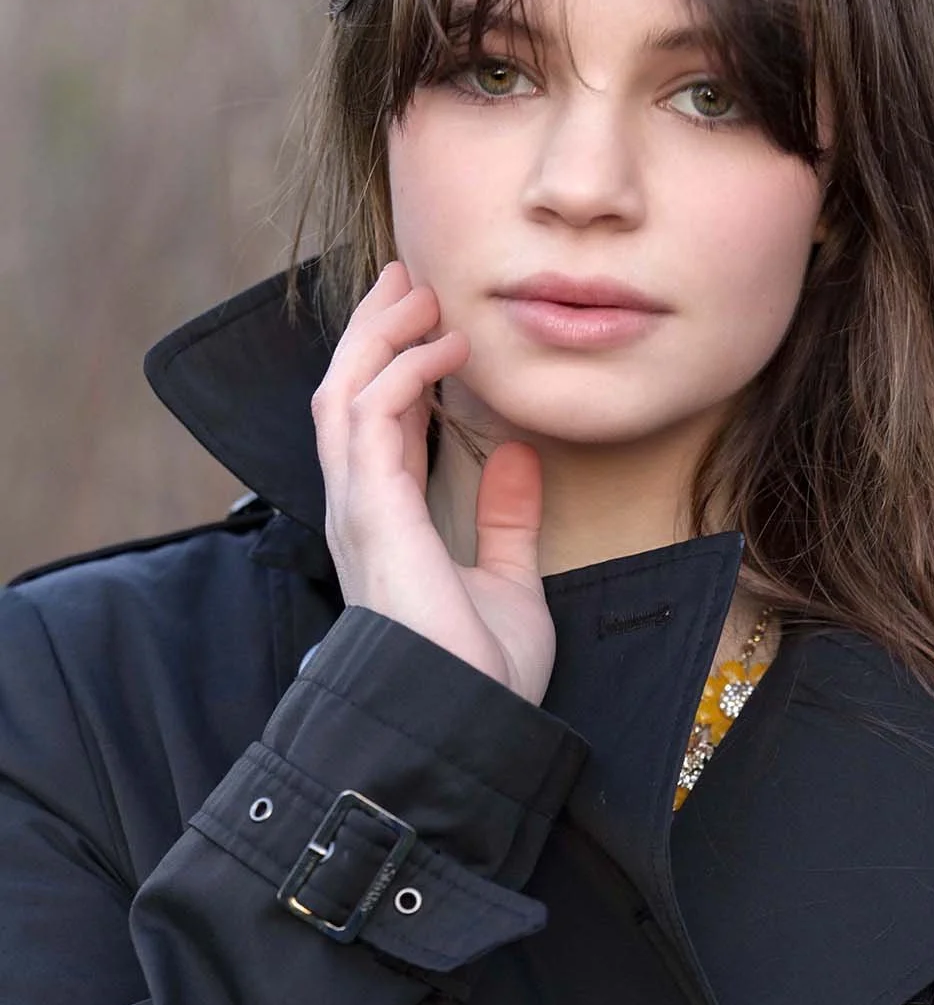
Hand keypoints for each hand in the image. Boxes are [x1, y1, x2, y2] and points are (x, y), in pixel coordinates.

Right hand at [312, 260, 555, 704]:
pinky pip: (372, 415)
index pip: (377, 426)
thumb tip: (518, 457)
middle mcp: (360, 511)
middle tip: (410, 280)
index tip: (429, 322)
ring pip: (344, 391)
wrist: (468, 725)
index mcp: (385, 526)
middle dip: (374, 332)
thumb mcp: (507, 582)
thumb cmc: (480, 675)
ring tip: (423, 293)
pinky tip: (447, 348)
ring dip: (381, 335)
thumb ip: (505, 520)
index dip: (396, 367)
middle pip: (345, 394)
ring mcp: (359, 509)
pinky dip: (405, 370)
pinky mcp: (373, 510)